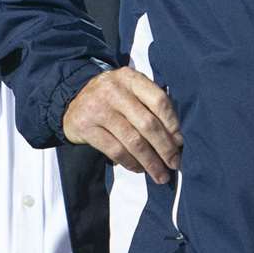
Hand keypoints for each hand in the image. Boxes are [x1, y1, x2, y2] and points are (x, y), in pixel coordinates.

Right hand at [64, 66, 181, 182]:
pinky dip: (131, 163)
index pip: (159, 100)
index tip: (180, 143)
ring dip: (150, 162)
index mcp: (130, 78)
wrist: (73, 103)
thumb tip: (176, 140)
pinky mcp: (86, 127)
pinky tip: (139, 169)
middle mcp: (114, 90)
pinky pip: (115, 151)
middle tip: (174, 164)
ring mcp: (98, 108)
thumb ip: (150, 106)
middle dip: (164, 148)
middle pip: (147, 124)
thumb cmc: (112, 99)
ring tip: (160, 174)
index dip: (172, 124)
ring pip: (133, 141)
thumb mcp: (130, 91)